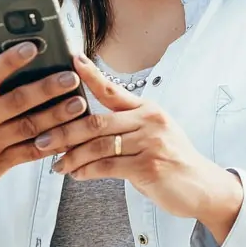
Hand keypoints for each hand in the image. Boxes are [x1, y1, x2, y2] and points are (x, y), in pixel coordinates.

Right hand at [0, 42, 87, 239]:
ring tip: (78, 103)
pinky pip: (30, 153)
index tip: (32, 46)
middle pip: (17, 101)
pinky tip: (69, 134)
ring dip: (57, 115)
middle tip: (70, 78)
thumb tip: (18, 68)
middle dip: (47, 89)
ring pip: (29, 127)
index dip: (10, 60)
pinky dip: (51, 143)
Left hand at [34, 56, 244, 243]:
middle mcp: (149, 120)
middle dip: (65, 131)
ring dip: (72, 156)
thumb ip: (126, 126)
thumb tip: (86, 128)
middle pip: (97, 121)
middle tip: (42, 139)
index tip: (71, 60)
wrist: (203, 186)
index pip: (112, 89)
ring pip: (98, 145)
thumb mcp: (154, 133)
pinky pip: (107, 166)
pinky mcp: (148, 165)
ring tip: (57, 163)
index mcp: (147, 109)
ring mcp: (149, 142)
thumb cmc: (173, 160)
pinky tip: (76, 174)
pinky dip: (87, 171)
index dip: (90, 74)